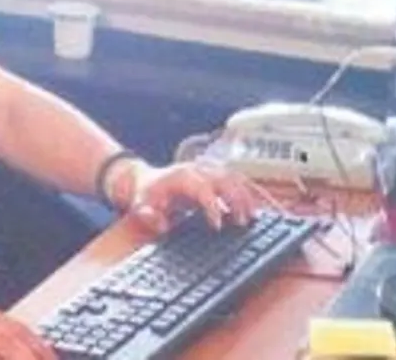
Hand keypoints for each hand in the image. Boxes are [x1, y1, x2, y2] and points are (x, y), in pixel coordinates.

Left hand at [108, 160, 257, 233]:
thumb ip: (148, 215)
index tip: (217, 226)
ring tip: (252, 217)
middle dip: (236, 200)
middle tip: (242, 223)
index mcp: (181, 176)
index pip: (202, 189)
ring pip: (233, 177)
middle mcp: (197, 169)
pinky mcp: (213, 173)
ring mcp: (207, 169)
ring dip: (245, 196)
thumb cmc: (147, 194)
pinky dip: (247, 190)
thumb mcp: (141, 206)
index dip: (212, 206)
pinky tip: (254, 206)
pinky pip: (235, 178)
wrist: (146, 179)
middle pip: (224, 179)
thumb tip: (161, 223)